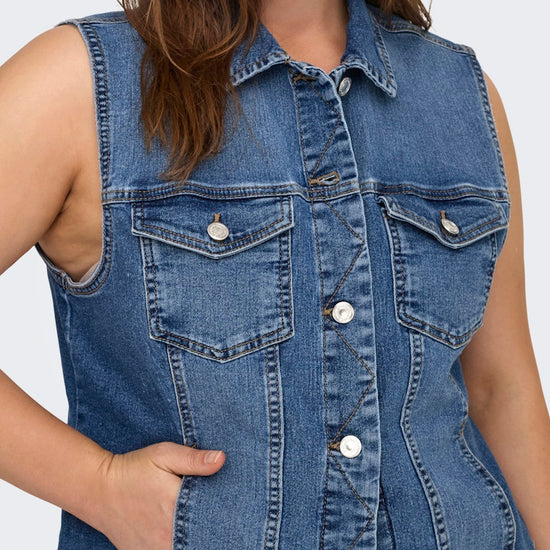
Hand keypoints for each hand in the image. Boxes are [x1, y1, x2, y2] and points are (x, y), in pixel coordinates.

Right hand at [95, 441, 224, 548]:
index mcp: (175, 507)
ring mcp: (154, 549)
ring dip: (194, 540)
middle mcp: (166, 534)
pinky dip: (177, 546)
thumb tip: (222, 459)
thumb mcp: (164, 454)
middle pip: (200, 539)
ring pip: (184, 549)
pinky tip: (179, 534)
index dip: (223, 518)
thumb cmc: (133, 468)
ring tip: (195, 526)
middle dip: (210, 531)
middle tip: (214, 520)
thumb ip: (194, 460)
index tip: (230, 511)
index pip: (211, 520)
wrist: (97, 489)